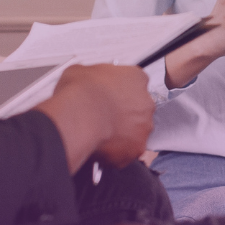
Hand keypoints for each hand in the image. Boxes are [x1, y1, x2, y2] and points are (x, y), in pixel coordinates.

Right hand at [35, 64, 155, 172]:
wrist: (78, 117)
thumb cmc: (79, 93)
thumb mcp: (80, 71)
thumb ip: (93, 77)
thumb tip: (85, 81)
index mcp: (137, 78)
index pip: (136, 83)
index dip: (120, 92)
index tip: (109, 97)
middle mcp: (146, 102)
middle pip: (138, 110)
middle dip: (123, 115)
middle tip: (104, 117)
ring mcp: (144, 127)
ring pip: (135, 132)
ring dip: (121, 134)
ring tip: (100, 135)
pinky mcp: (137, 148)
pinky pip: (127, 152)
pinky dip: (116, 153)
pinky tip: (100, 148)